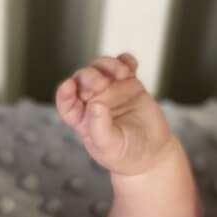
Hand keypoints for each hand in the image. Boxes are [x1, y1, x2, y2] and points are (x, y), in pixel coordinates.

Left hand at [55, 53, 176, 176]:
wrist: (152, 154)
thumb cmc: (125, 155)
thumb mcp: (109, 147)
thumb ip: (99, 127)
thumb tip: (95, 104)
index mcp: (82, 118)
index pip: (67, 103)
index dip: (65, 93)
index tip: (68, 86)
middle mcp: (93, 102)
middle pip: (83, 80)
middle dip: (89, 76)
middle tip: (101, 83)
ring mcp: (111, 91)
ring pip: (102, 68)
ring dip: (108, 65)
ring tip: (122, 73)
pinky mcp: (129, 84)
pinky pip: (124, 65)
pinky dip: (125, 61)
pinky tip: (130, 66)